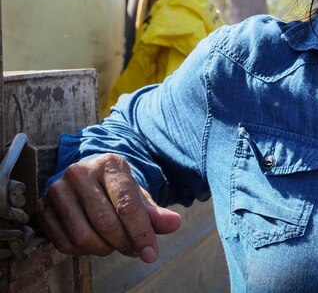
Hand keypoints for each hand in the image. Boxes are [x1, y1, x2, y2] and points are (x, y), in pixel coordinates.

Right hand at [38, 153, 182, 262]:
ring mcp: (58, 189)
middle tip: (134, 250)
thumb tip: (174, 224)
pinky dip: (84, 252)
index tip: (151, 254)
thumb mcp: (138, 195)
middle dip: (124, 243)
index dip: (141, 234)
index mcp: (109, 164)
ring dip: (104, 248)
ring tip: (115, 244)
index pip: (127, 205)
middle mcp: (80, 172)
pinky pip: (65, 243)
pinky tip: (95, 243)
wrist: (87, 177)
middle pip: (106, 223)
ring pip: (83, 236)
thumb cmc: (116, 189)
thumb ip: (155, 213)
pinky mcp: (42, 208)